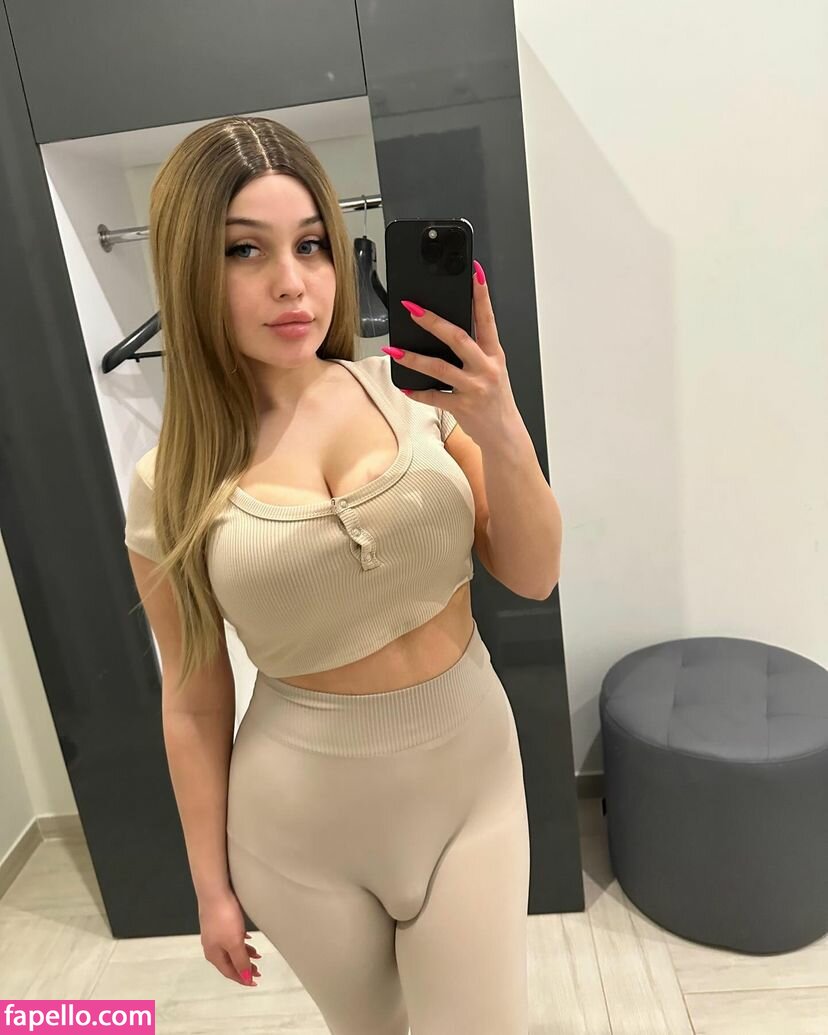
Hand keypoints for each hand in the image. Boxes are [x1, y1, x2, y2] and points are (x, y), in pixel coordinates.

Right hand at [198, 890, 261, 986]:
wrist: (214, 892)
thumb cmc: (223, 917)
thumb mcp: (234, 942)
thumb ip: (241, 961)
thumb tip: (245, 978)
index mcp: (214, 955)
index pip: (229, 972)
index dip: (242, 978)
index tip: (255, 981)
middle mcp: (211, 946)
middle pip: (229, 962)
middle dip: (244, 967)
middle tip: (258, 970)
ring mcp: (213, 934)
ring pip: (230, 949)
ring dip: (243, 954)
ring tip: (256, 954)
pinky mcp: (217, 922)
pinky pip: (230, 938)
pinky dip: (239, 942)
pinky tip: (246, 938)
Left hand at [382, 259, 519, 449]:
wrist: (504, 434)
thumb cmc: (495, 399)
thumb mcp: (492, 369)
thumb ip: (474, 350)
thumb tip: (444, 329)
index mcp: (494, 354)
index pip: (488, 318)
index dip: (481, 294)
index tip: (474, 272)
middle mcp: (486, 368)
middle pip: (458, 338)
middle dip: (432, 322)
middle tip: (411, 308)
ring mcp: (474, 388)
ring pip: (440, 368)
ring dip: (413, 358)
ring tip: (393, 350)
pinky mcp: (462, 407)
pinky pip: (434, 397)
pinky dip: (417, 392)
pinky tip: (404, 386)